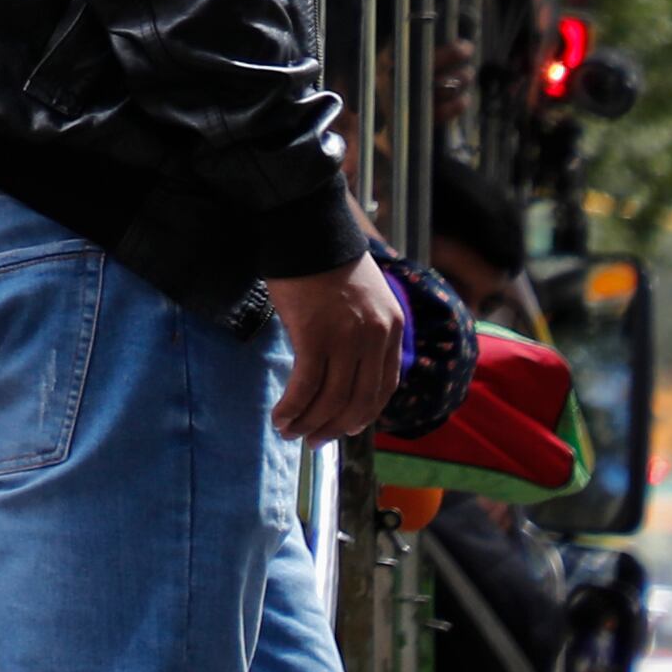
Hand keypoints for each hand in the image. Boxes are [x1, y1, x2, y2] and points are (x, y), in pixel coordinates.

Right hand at [272, 250, 405, 441]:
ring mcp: (346, 339)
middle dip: (334, 427)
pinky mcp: (314, 336)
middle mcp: (375, 338)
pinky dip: (292, 407)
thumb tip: (340, 365)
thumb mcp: (360, 296)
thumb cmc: (324, 259)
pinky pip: (306, 385)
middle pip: (358, 400)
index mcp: (391, 329)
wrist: (306, 229)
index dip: (363, 413)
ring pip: (331, 398)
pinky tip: (280, 416)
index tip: (343, 427)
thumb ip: (360, 329)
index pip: (384, 387)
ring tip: (290, 433)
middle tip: (314, 442)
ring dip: (309, 423)